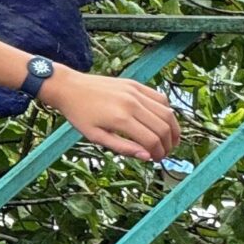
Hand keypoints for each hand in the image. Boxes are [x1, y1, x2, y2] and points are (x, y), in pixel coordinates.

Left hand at [41, 67, 180, 162]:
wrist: (70, 87)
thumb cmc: (79, 115)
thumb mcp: (95, 137)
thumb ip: (122, 148)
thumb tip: (147, 156)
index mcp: (120, 119)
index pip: (151, 140)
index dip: (158, 153)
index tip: (156, 159)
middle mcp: (132, 103)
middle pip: (163, 127)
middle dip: (168, 144)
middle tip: (164, 153)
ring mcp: (135, 92)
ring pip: (166, 112)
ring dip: (173, 129)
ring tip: (170, 140)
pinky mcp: (135, 84)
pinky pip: (160, 98)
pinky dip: (167, 111)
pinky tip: (163, 122)